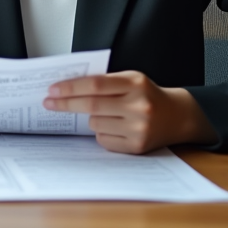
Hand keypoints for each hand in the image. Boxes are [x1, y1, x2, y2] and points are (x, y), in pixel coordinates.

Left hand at [43, 71, 216, 153]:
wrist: (177, 116)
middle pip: (91, 106)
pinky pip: (104, 140)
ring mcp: (139, 128)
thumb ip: (105, 81)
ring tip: (107, 114)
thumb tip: (67, 88)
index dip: (70, 88)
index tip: (52, 90)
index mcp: (135, 83)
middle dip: (66, 104)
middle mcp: (139, 106)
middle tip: (49, 102)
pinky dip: (102, 133)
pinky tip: (116, 127)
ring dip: (91, 119)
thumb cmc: (147, 95)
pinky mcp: (137, 147)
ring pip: (96, 124)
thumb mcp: (131, 80)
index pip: (95, 84)